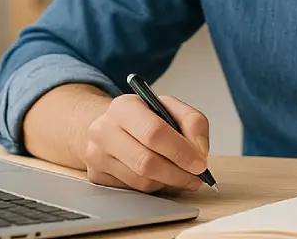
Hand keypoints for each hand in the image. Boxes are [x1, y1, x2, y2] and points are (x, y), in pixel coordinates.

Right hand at [83, 93, 210, 193]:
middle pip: (146, 162)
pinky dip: (154, 186)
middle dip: (178, 173)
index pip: (154, 132)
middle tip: (197, 176)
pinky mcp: (97, 176)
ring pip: (141, 180)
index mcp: (123, 107)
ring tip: (183, 175)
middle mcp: (104, 130)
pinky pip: (133, 190)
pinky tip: (160, 175)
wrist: (110, 126)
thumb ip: (193, 122)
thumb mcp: (169, 107)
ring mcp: (96, 155)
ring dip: (169, 182)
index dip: (180, 151)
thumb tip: (200, 151)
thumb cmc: (143, 118)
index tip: (199, 163)